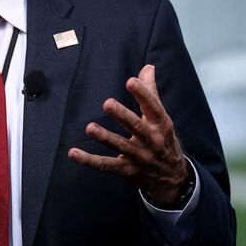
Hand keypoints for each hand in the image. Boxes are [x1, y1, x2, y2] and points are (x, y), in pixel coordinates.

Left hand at [67, 65, 189, 203]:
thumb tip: (148, 67)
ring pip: (120, 146)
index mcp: (161, 124)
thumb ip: (151, 93)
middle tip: (107, 103)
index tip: (131, 81)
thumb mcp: (161, 118)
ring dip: (104, 137)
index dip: (143, 94)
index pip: (153, 107)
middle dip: (122, 115)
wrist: (173, 178)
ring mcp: (139, 157)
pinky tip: (73, 153)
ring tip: (89, 128)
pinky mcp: (127, 170)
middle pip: (136, 126)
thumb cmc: (163, 140)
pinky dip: (88, 160)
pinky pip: (105, 165)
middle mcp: (151, 140)